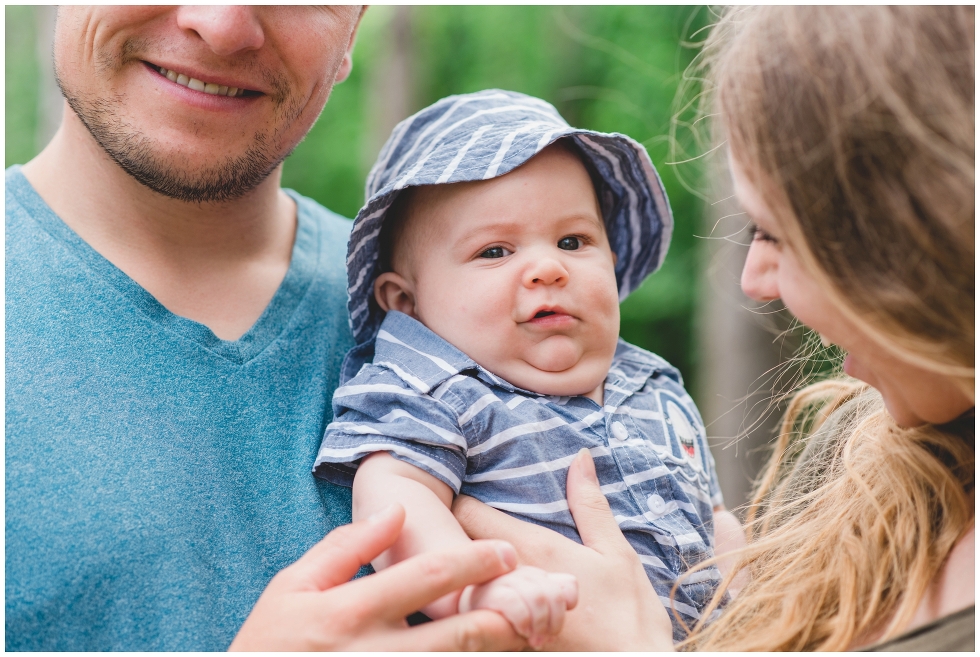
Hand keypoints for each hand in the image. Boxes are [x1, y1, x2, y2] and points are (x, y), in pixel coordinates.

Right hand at [230, 504, 526, 650]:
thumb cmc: (267, 643)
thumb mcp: (293, 586)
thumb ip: (346, 546)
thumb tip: (396, 510)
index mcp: (349, 613)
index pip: (428, 578)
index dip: (476, 561)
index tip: (507, 553)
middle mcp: (373, 653)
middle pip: (458, 634)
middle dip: (504, 616)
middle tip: (536, 601)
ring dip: (495, 652)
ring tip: (526, 634)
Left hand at [453, 448, 674, 650]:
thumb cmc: (629, 613)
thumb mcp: (616, 552)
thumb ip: (590, 504)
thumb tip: (580, 456)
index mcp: (532, 549)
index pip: (467, 512)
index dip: (460, 499)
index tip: (464, 492)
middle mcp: (507, 581)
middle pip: (454, 545)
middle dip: (453, 532)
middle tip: (460, 523)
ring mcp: (501, 615)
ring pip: (458, 583)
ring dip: (460, 568)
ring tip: (464, 558)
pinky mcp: (502, 641)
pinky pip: (473, 615)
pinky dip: (471, 602)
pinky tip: (479, 598)